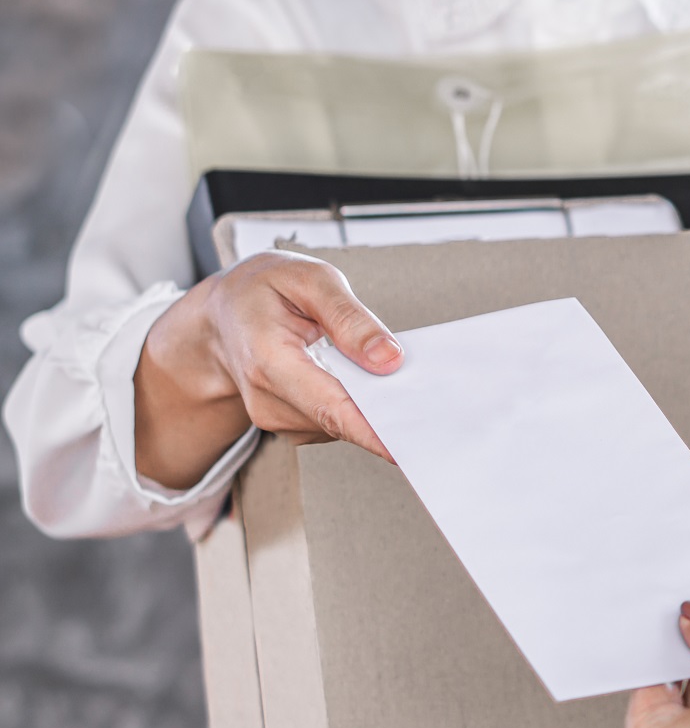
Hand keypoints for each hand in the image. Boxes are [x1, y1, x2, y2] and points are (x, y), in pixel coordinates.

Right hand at [133, 251, 403, 488]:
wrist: (222, 315)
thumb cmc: (265, 290)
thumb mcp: (309, 280)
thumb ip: (350, 318)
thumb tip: (389, 358)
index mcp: (268, 359)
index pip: (329, 406)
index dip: (371, 431)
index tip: (407, 447)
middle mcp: (268, 399)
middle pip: (339, 421)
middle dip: (385, 414)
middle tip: (431, 404)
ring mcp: (276, 417)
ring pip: (340, 424)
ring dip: (370, 405)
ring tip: (383, 371)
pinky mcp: (290, 423)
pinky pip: (334, 421)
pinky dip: (356, 405)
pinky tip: (362, 380)